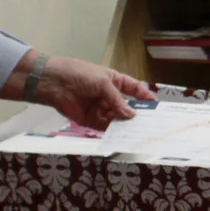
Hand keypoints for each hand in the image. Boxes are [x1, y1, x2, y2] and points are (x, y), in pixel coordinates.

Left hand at [21, 56, 151, 129]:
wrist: (53, 82)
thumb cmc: (79, 74)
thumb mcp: (102, 83)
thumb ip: (117, 100)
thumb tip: (131, 115)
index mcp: (115, 81)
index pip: (135, 90)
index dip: (145, 97)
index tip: (156, 107)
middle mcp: (109, 96)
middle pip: (127, 107)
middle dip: (136, 115)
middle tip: (149, 124)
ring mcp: (100, 108)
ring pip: (117, 119)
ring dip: (124, 125)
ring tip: (135, 132)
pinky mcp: (91, 120)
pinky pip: (104, 127)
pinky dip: (112, 132)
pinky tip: (119, 136)